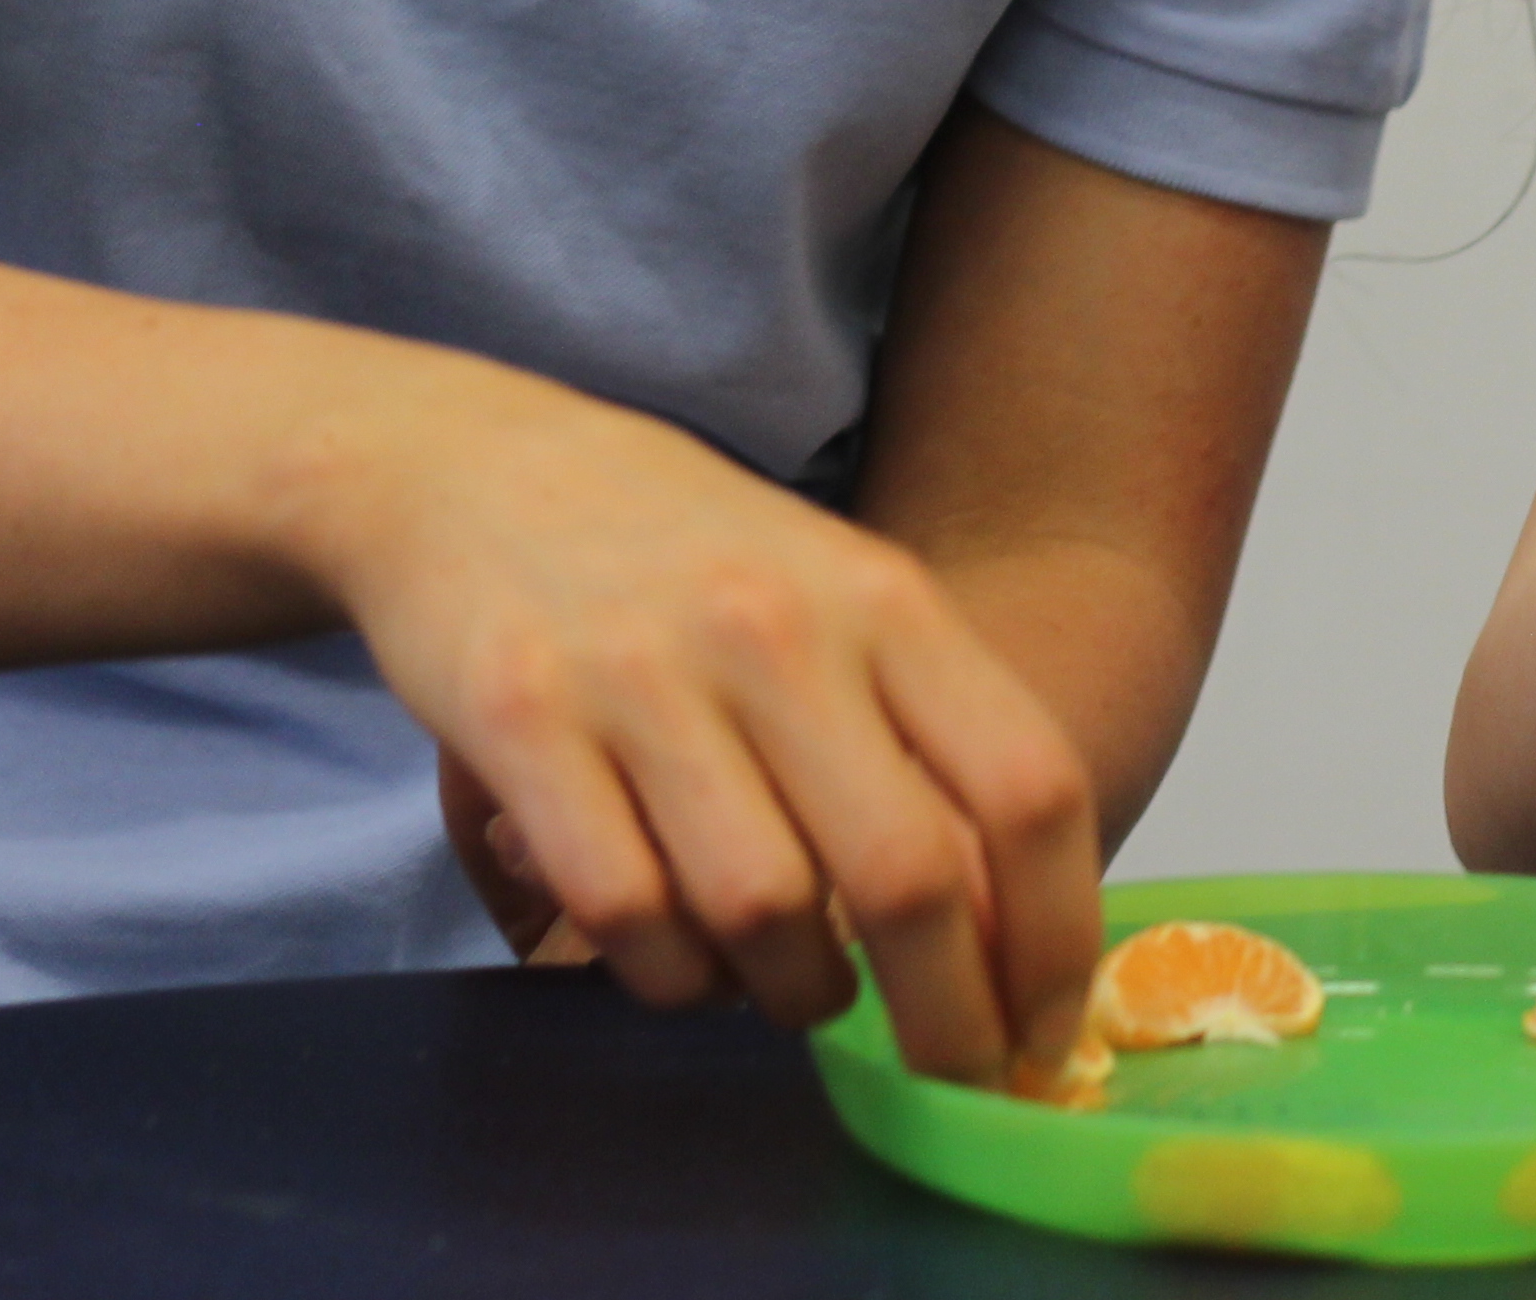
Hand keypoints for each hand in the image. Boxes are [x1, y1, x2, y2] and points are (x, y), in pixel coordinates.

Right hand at [298, 361, 1100, 1090]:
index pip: (1029, 786)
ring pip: (765, 914)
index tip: (1044, 1030)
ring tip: (796, 987)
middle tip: (943, 1069)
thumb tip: (1007, 936)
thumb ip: (924, 739)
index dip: (1058, 938)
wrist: (477, 465)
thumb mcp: (838, 598)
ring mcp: (645, 673)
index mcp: (884, 598)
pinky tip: (682, 958)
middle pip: (911, 876)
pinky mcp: (522, 722)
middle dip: (946, 1017)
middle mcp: (778, 629)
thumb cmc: (687, 558)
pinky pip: (624, 912)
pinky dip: (668, 973)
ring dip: (796, 994)